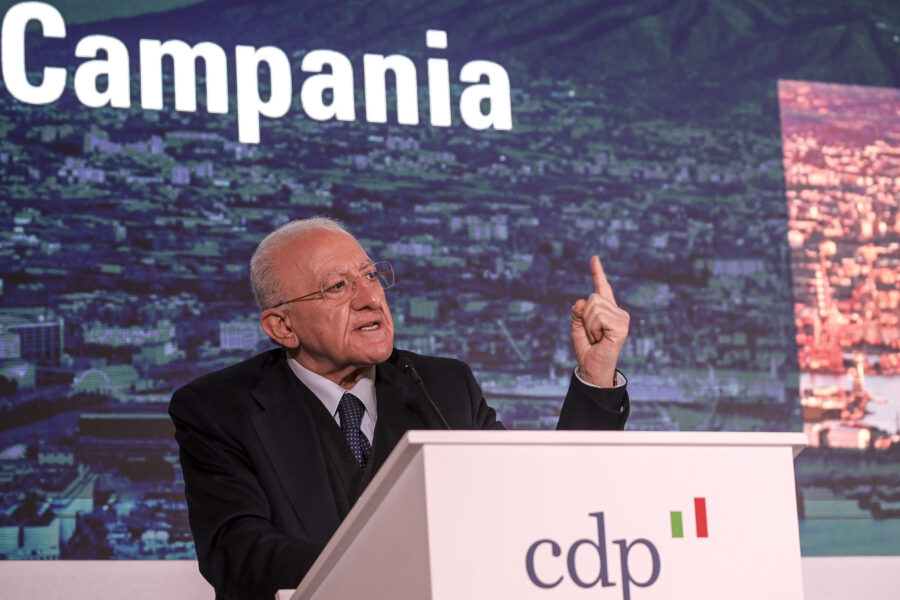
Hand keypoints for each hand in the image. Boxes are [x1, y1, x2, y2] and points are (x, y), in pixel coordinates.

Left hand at [570, 256, 629, 386]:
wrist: (593, 369)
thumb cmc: (587, 350)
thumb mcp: (577, 328)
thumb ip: (578, 313)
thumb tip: (581, 301)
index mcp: (607, 311)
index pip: (602, 288)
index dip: (597, 273)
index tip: (594, 258)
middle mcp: (617, 312)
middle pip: (592, 298)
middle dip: (584, 317)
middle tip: (592, 334)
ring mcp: (621, 318)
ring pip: (594, 307)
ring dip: (588, 325)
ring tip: (596, 337)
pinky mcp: (622, 326)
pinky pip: (598, 317)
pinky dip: (593, 329)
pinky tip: (600, 339)